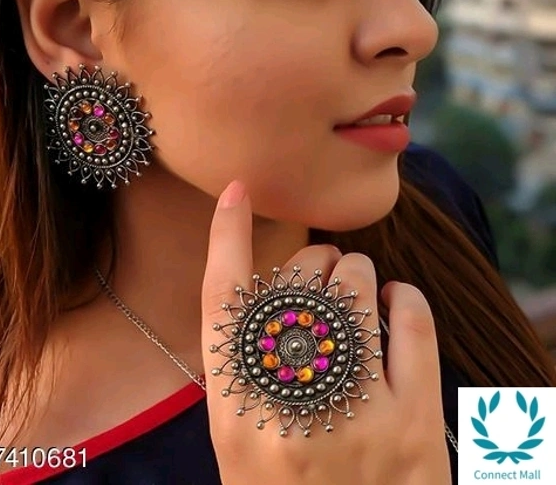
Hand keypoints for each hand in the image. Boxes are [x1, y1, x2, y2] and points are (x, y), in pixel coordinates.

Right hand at [201, 180, 451, 484]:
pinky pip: (409, 320)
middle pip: (295, 285)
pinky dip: (402, 297)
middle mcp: (289, 406)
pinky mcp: (415, 423)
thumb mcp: (244, 446)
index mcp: (237, 415)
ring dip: (357, 274)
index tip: (238, 191)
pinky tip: (395, 305)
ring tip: (357, 292)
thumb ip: (248, 372)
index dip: (226, 237)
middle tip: (323, 273)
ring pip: (354, 290)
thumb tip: (273, 294)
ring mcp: (355, 413)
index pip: (222, 303)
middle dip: (314, 263)